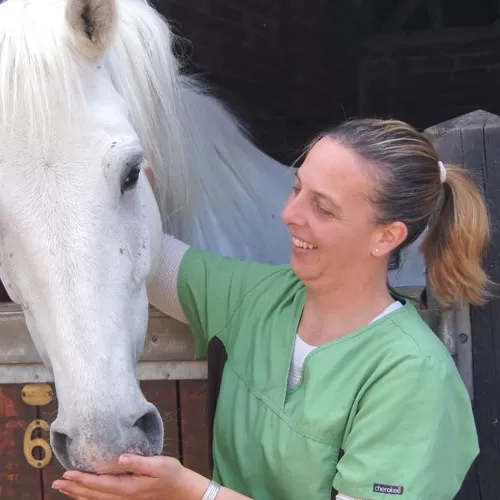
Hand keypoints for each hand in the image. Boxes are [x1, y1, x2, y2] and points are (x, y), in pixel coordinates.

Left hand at [51, 454, 191, 498]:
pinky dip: (90, 499)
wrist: (182, 491)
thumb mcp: (160, 465)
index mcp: (130, 488)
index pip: (101, 484)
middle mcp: (124, 497)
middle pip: (94, 494)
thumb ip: (139, 462)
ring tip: (63, 489)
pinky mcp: (128, 499)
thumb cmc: (172, 475)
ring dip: (78, 494)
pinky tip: (84, 495)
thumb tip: (120, 458)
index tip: (67, 474)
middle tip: (57, 483)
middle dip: (75, 488)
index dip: (83, 479)